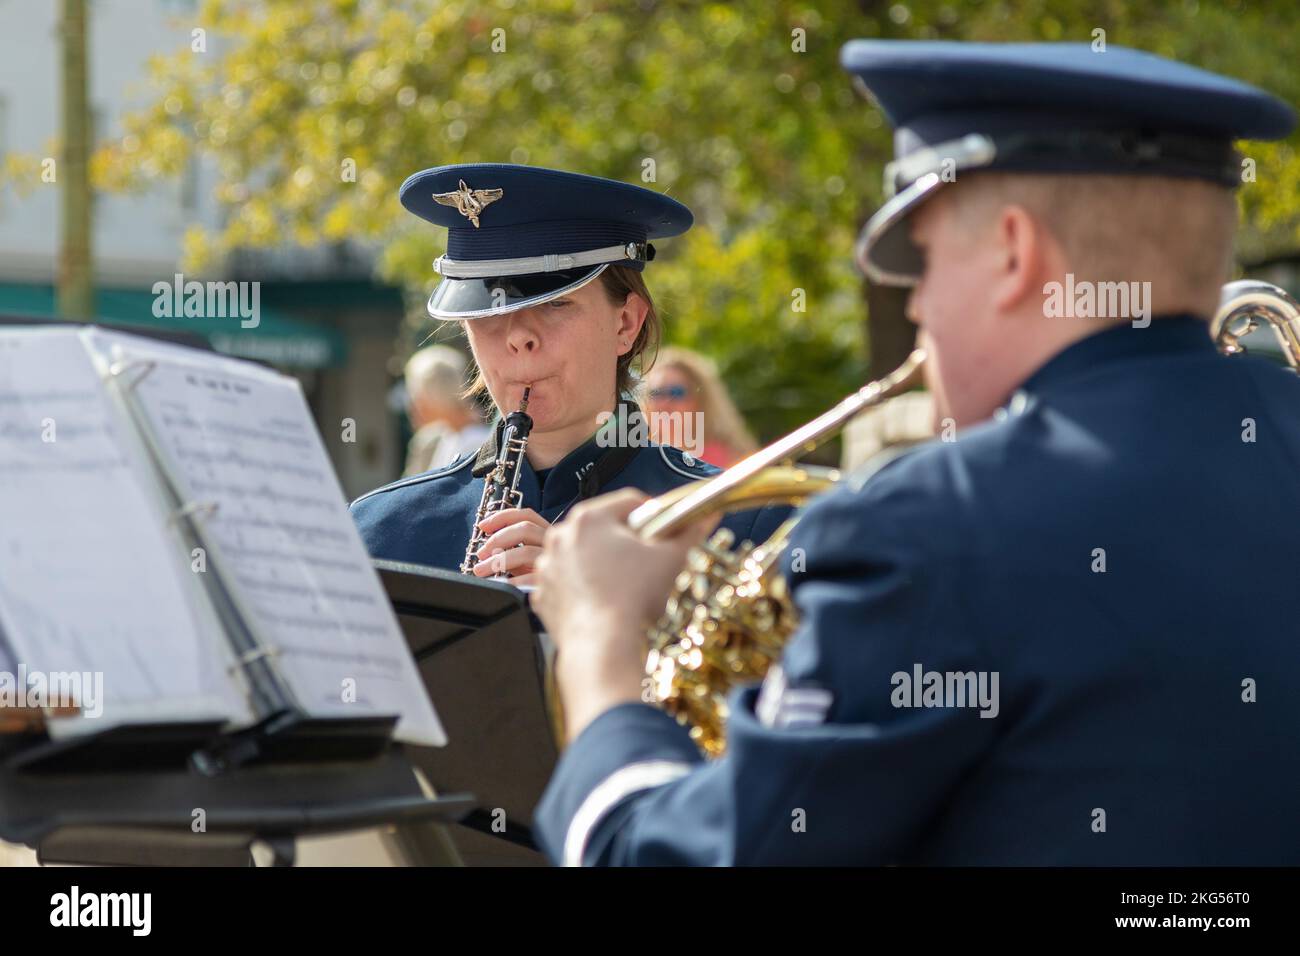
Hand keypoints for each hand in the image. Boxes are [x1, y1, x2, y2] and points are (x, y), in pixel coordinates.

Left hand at [471, 506, 549, 585]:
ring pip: (525, 552)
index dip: (503, 517)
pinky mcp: (555, 581)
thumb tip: (488, 551)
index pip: (527, 515)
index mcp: (547, 535)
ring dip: (497, 560)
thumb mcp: (529, 562)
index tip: (483, 526)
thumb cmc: (543, 579)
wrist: (568, 602)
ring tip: (481, 570)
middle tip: (481, 553)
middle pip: (525, 529)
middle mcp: (553, 545)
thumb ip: (514, 551)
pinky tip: (500, 585)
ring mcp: (556, 562)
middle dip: (497, 538)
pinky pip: (529, 578)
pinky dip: (511, 581)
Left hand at [532, 489, 714, 740]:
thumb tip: (709, 516)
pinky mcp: (542, 594)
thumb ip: (690, 533)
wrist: (602, 645)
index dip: (655, 514)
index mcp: (590, 517)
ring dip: (603, 564)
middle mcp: (561, 535)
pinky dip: (584, 588)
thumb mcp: (671, 560)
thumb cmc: (636, 596)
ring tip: (626, 584)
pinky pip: (568, 583)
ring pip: (583, 555)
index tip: (666, 530)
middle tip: (648, 560)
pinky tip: (604, 601)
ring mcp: (548, 566)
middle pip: (603, 528)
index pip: (629, 502)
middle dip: (627, 541)